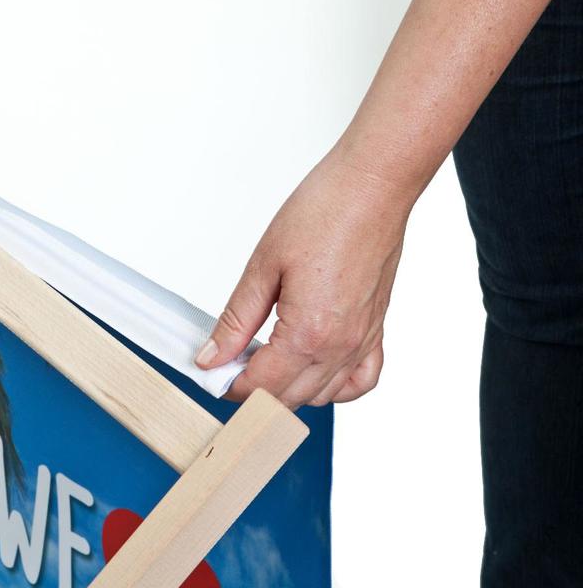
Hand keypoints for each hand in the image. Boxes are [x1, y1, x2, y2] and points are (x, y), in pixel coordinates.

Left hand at [195, 148, 411, 407]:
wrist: (373, 188)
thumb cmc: (324, 213)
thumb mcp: (263, 266)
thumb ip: (235, 320)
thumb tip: (213, 356)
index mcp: (308, 333)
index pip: (261, 387)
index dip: (229, 386)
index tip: (212, 373)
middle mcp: (339, 346)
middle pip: (288, 399)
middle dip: (254, 391)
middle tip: (230, 364)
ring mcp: (362, 341)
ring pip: (322, 396)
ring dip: (288, 390)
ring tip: (263, 359)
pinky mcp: (376, 330)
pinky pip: (360, 380)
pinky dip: (335, 386)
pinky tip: (310, 368)